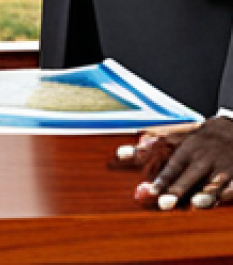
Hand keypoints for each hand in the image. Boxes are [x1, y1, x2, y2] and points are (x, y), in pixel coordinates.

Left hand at [115, 116, 232, 208]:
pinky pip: (232, 188)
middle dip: (177, 189)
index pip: (172, 166)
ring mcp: (222, 168)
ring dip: (205, 194)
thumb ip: (148, 146)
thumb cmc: (198, 136)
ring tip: (195, 204)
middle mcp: (203, 159)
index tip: (150, 191)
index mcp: (187, 149)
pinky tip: (217, 202)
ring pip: (214, 183)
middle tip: (164, 203)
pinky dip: (225, 194)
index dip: (162, 179)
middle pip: (189, 176)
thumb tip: (119, 153)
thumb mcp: (175, 135)